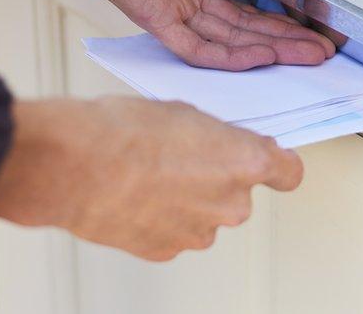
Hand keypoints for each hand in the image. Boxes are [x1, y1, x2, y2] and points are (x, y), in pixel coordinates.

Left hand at [0, 0, 334, 69]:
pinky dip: (230, 57)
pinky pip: (195, 47)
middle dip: (282, 40)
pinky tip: (262, 58)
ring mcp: (167, 7)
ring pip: (226, 42)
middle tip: (319, 51)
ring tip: (306, 56)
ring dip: (267, 51)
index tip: (307, 21)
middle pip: (240, 27)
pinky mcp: (152, 16)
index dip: (274, 14)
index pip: (238, 1)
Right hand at [0, 97, 303, 260]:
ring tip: (148, 174)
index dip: (277, 164)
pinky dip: (159, 218)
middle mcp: (230, 204)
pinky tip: (134, 195)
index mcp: (244, 162)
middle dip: (216, 178)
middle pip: (238, 194)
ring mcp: (198, 232)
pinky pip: (173, 231)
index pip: (288, 173)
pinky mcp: (166, 250)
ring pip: (203, 215)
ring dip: (185, 199)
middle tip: (180, 156)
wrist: (74, 165)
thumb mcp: (181, 111)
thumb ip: (214, 135)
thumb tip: (214, 144)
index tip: (270, 161)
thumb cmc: (121, 131)